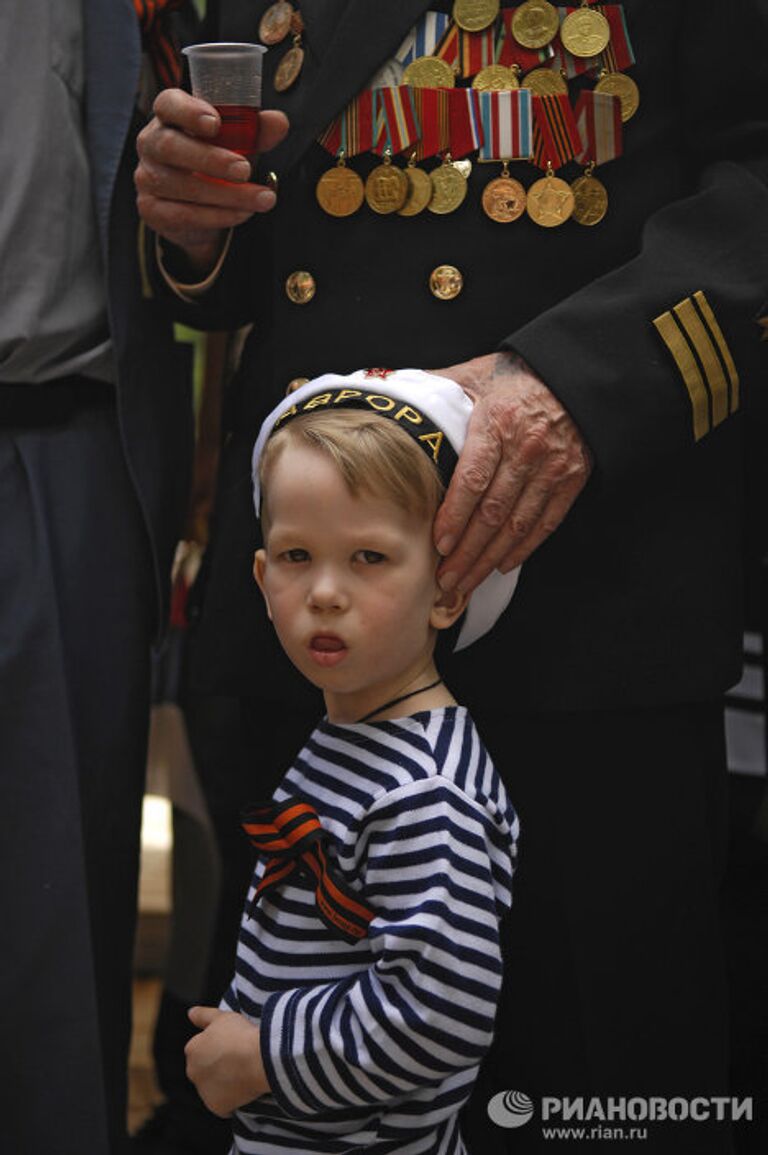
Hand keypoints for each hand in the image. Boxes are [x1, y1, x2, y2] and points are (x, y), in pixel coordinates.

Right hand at [135, 88, 289, 270]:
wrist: (200, 212)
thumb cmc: (215, 166)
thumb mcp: (238, 145)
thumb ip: (256, 131)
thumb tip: (279, 122)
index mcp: (169, 117)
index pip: (167, 104)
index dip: (188, 112)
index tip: (215, 123)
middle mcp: (151, 143)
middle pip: (169, 146)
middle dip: (210, 159)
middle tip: (245, 169)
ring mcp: (147, 177)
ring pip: (181, 186)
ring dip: (226, 194)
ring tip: (262, 199)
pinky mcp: (151, 209)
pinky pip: (183, 214)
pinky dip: (217, 216)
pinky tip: (242, 214)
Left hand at [185, 1006, 269, 1116]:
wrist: (258, 1059)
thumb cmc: (241, 1035)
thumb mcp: (222, 1017)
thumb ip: (203, 1015)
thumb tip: (190, 1013)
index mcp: (192, 1049)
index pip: (200, 1048)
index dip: (217, 1046)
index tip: (232, 1044)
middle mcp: (192, 1071)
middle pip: (203, 1069)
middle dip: (216, 1066)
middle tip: (237, 1060)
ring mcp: (203, 1091)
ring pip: (212, 1087)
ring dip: (222, 1083)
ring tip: (242, 1073)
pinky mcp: (215, 1106)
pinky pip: (222, 1104)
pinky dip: (230, 1099)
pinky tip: (243, 1088)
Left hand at [432, 352, 591, 594]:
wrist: (572, 375)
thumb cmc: (513, 377)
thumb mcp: (473, 375)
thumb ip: (435, 390)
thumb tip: (388, 396)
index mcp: (497, 423)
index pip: (473, 479)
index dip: (455, 515)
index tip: (438, 544)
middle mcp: (526, 448)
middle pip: (493, 511)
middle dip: (467, 551)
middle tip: (446, 579)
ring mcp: (551, 467)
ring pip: (517, 524)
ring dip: (490, 559)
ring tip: (467, 582)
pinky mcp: (570, 479)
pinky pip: (545, 522)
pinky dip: (524, 548)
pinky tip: (502, 565)